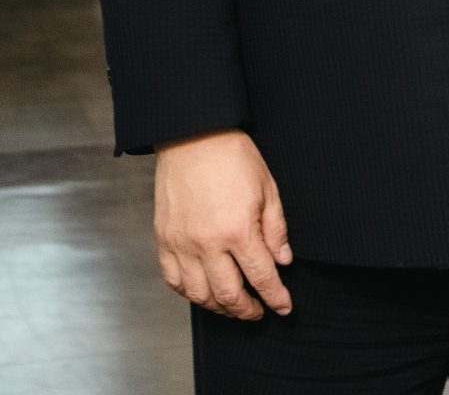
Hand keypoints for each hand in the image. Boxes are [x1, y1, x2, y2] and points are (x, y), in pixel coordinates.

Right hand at [153, 129, 293, 319]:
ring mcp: (181, 244)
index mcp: (237, 230)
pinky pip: (173, 279)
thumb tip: (282, 260)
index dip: (275, 297)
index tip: (284, 307)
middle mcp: (206, 244)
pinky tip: (202, 291)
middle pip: (228, 294)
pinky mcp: (164, 239)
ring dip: (218, 306)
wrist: (193, 136)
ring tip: (232, 306)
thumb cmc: (233, 157)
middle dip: (247, 310)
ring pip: (198, 294)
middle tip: (258, 312)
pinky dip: (188, 292)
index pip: (261, 277)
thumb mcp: (267, 189)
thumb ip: (275, 230)